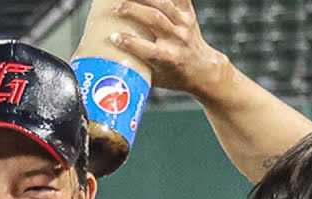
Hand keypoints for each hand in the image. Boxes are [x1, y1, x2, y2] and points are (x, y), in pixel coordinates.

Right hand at [110, 0, 228, 99]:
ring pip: (164, 4)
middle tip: (114, 8)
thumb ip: (135, 67)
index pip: (147, 50)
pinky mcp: (188, 14)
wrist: (203, 70)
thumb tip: (108, 58)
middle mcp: (178, 40)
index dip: (129, 43)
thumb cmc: (175, 76)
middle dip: (132, 11)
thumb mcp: (154, 78)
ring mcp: (184, 25)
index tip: (112, 37)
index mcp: (168, 60)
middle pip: (154, 20)